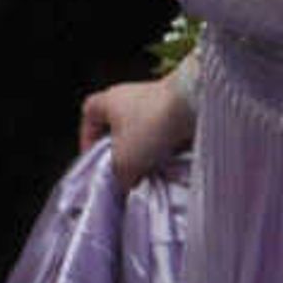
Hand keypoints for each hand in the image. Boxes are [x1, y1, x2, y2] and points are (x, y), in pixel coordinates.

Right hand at [78, 76, 193, 184]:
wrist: (194, 106)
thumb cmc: (149, 129)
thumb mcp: (124, 162)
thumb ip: (118, 178)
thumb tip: (126, 186)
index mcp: (108, 101)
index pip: (89, 116)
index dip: (88, 139)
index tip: (96, 161)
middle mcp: (129, 96)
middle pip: (118, 128)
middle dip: (121, 152)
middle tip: (125, 173)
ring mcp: (155, 100)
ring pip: (143, 133)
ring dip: (145, 154)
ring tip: (150, 174)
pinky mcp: (177, 108)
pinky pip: (165, 134)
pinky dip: (165, 150)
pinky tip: (170, 166)